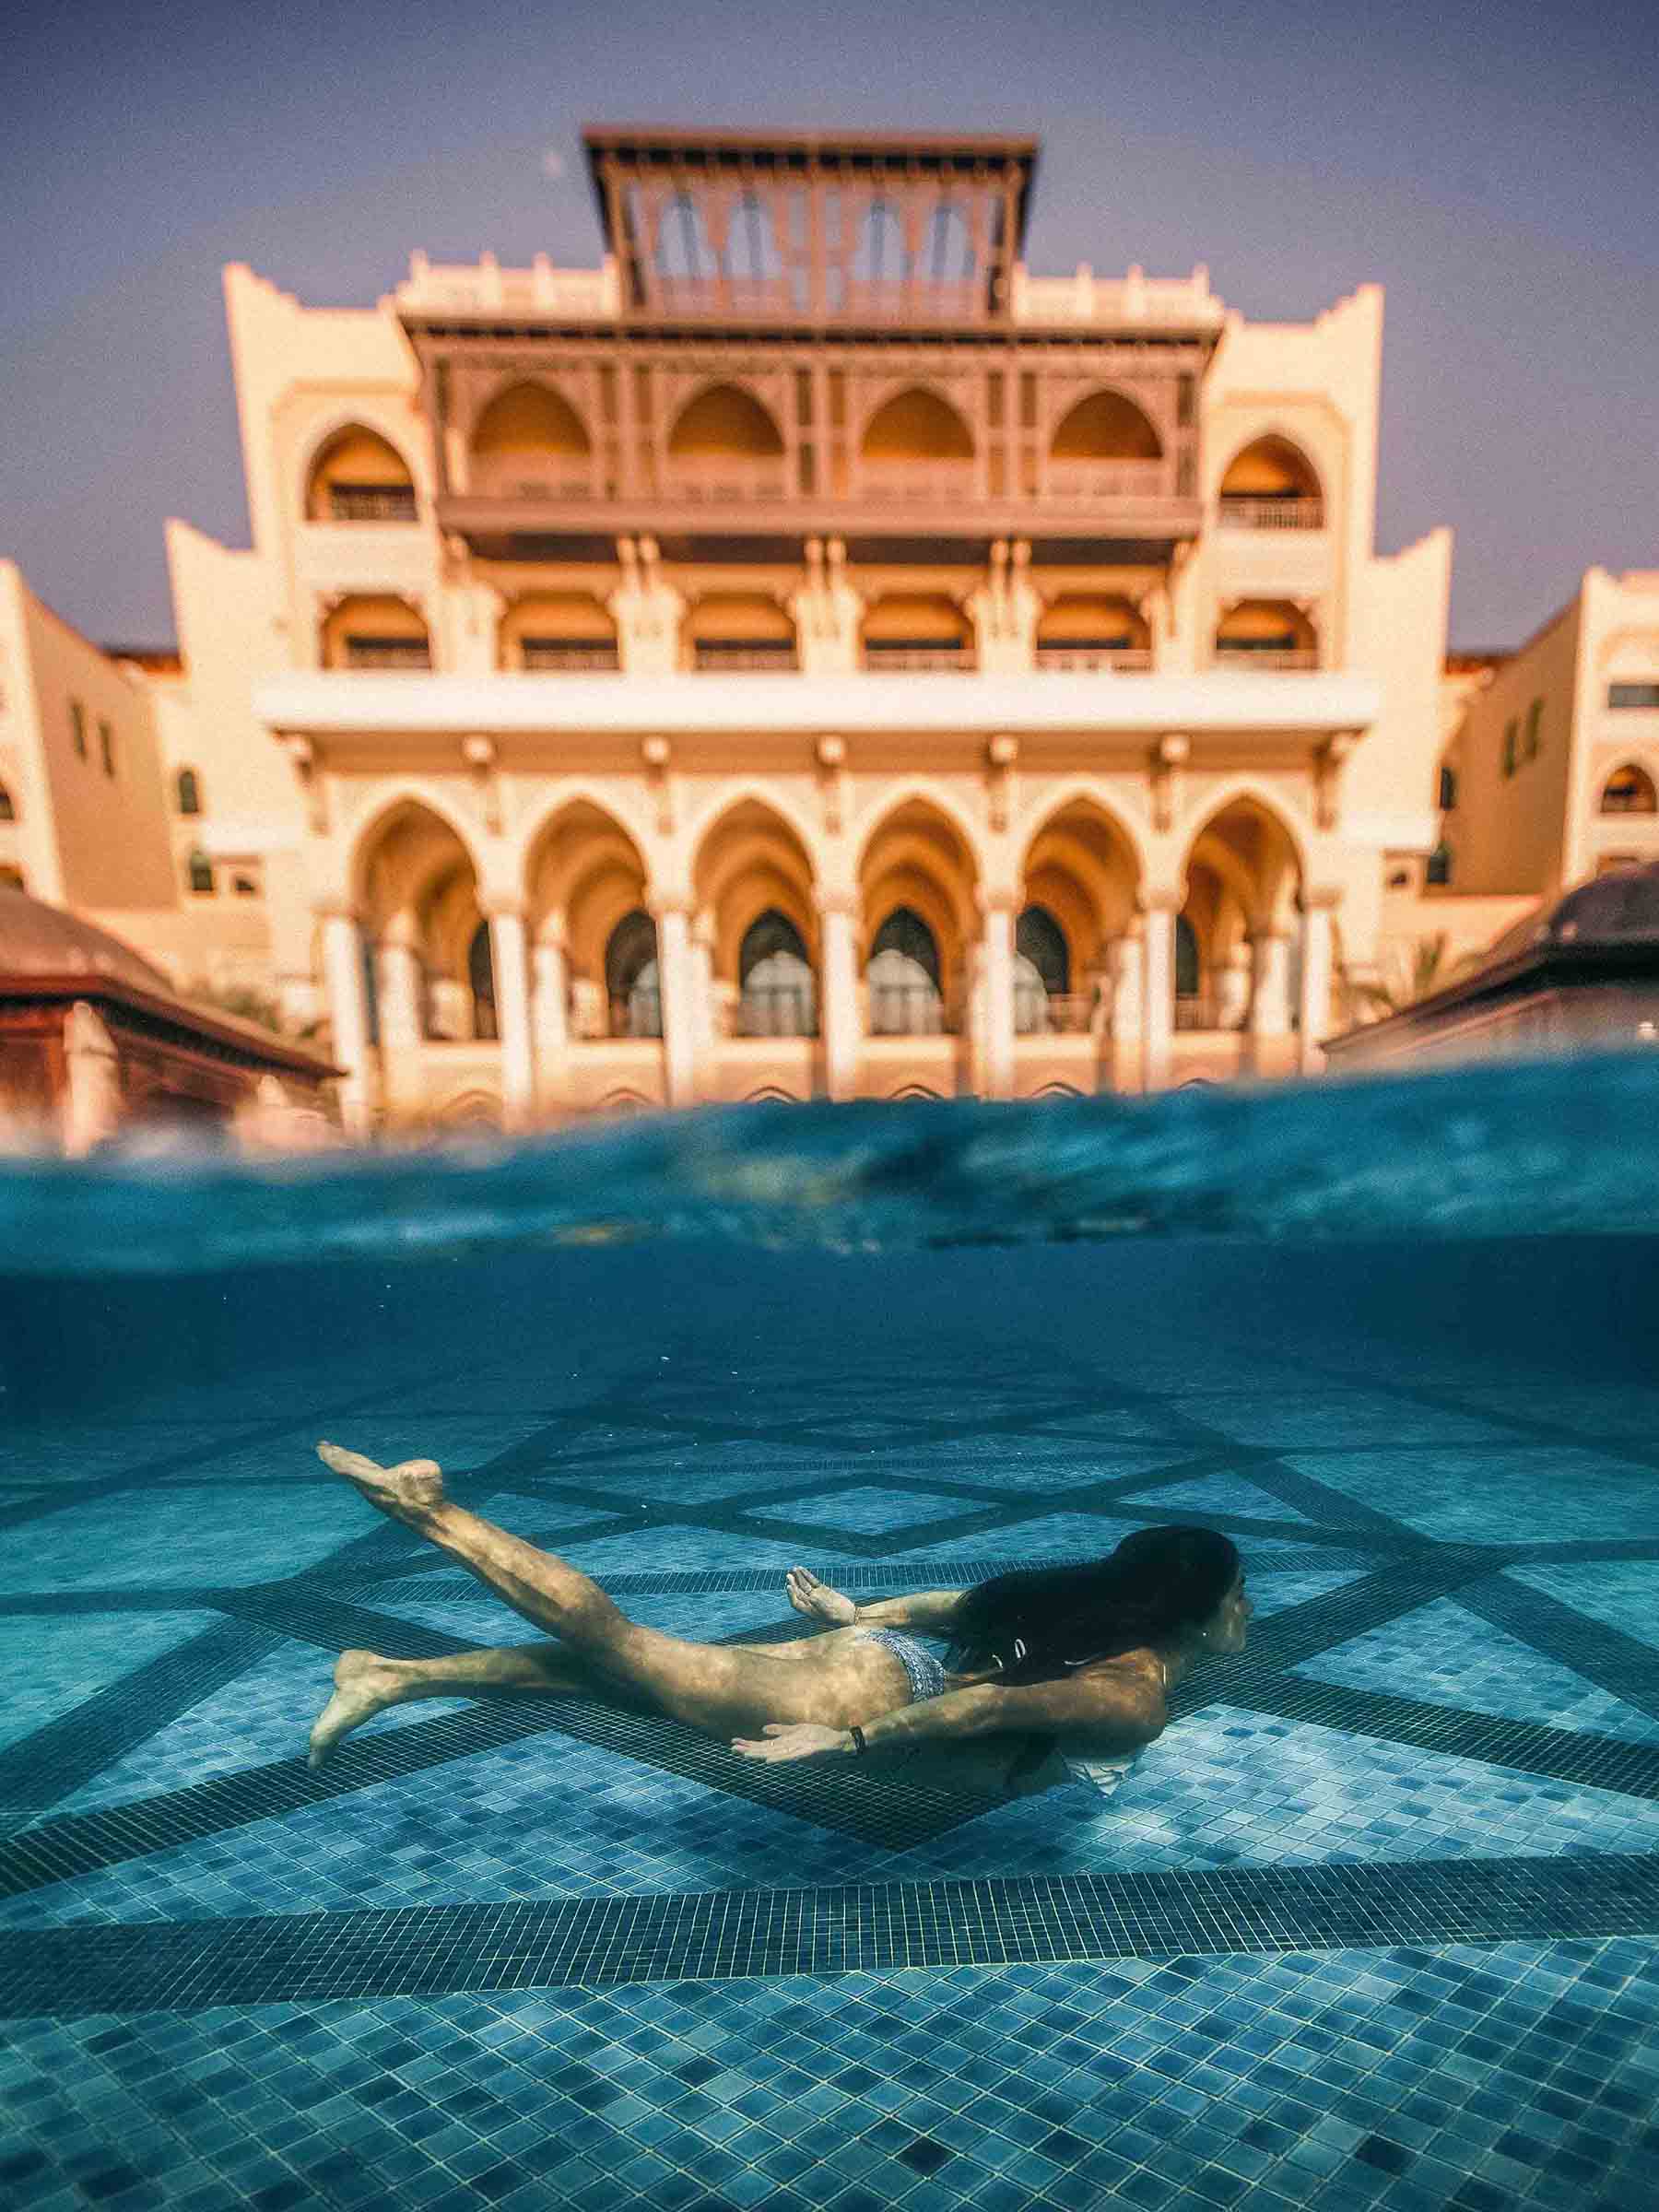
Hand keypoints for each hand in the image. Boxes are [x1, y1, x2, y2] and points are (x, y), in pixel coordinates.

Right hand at [730, 1722, 853, 1763]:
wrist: (838, 1743)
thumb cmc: (819, 1738)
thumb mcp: (797, 1730)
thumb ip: (781, 1731)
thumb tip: (763, 1730)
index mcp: (784, 1745)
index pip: (762, 1745)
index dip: (748, 1744)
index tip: (733, 1742)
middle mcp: (787, 1751)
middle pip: (764, 1751)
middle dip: (748, 1750)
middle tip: (732, 1749)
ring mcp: (796, 1753)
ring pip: (774, 1755)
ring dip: (759, 1755)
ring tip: (745, 1755)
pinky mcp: (807, 1753)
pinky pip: (791, 1757)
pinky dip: (779, 1759)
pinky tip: (769, 1760)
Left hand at [785, 1567, 857, 1626]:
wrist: (850, 1614)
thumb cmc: (839, 1617)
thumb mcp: (828, 1612)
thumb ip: (819, 1605)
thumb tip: (810, 1598)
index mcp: (809, 1611)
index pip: (796, 1602)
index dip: (791, 1595)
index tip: (789, 1586)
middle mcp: (810, 1603)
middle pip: (799, 1592)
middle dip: (793, 1584)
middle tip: (788, 1576)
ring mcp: (816, 1595)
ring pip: (805, 1585)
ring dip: (799, 1577)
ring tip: (794, 1568)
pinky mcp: (823, 1590)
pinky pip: (813, 1582)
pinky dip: (808, 1575)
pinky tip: (802, 1570)